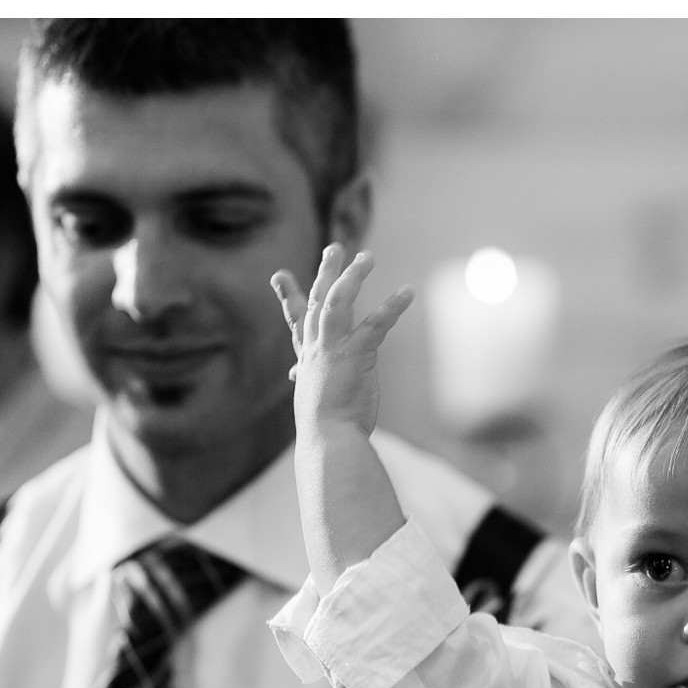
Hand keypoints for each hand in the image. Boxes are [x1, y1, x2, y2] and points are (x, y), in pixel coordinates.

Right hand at [272, 244, 413, 437]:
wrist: (328, 440)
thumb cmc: (324, 427)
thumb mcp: (313, 397)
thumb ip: (310, 379)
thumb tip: (298, 376)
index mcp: (308, 358)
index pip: (297, 322)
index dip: (289, 297)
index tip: (280, 275)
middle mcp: (316, 348)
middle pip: (317, 300)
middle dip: (326, 271)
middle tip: (335, 247)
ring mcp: (333, 349)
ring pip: (338, 301)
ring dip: (352, 276)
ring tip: (367, 256)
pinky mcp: (355, 355)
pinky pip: (376, 324)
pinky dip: (392, 306)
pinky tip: (407, 292)